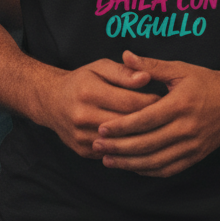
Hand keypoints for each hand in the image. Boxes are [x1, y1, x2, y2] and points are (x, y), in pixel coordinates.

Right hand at [39, 57, 160, 160]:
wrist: (52, 102)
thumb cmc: (82, 80)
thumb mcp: (100, 67)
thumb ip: (124, 72)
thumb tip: (146, 78)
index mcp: (89, 91)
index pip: (130, 102)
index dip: (152, 102)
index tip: (167, 99)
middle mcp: (83, 116)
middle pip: (128, 124)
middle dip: (150, 121)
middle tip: (167, 116)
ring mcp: (82, 136)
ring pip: (121, 143)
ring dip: (141, 137)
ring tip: (157, 129)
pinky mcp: (83, 151)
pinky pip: (112, 153)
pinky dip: (127, 149)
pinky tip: (140, 141)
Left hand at [91, 50, 219, 177]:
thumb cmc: (205, 81)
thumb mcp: (179, 69)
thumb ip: (150, 66)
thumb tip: (125, 56)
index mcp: (180, 104)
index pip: (145, 119)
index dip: (122, 126)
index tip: (102, 128)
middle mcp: (187, 128)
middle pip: (147, 143)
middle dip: (119, 147)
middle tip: (97, 146)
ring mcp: (192, 145)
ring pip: (156, 161)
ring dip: (129, 163)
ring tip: (108, 160)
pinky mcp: (195, 156)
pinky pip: (168, 169)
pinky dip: (148, 170)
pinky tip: (131, 166)